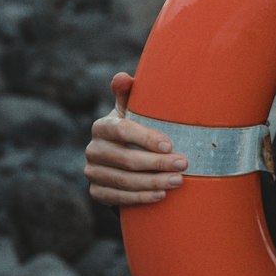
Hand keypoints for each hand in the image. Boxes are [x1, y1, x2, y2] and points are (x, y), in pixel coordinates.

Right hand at [84, 72, 188, 204]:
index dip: (145, 138)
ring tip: (178, 181)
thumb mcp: (132, 110)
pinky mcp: (96, 192)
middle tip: (183, 165)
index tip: (170, 145)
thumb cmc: (134, 128)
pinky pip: (118, 198)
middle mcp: (92, 149)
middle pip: (127, 159)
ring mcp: (92, 172)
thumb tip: (123, 77)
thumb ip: (128, 93)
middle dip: (158, 163)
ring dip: (154, 183)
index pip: (122, 131)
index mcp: (102, 126)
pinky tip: (161, 196)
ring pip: (125, 181)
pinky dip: (141, 198)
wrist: (120, 158)